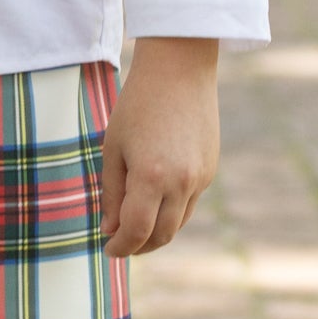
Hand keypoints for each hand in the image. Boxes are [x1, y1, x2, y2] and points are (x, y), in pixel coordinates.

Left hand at [101, 36, 220, 257]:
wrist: (178, 70)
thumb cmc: (137, 105)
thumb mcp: (113, 147)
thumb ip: (112, 192)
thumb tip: (110, 229)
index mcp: (151, 177)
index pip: (135, 231)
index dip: (120, 246)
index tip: (108, 248)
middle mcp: (181, 183)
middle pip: (161, 236)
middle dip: (139, 246)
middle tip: (120, 244)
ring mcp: (200, 178)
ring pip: (178, 223)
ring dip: (157, 232)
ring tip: (136, 227)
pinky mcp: (210, 169)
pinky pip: (190, 203)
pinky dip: (172, 211)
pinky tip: (156, 201)